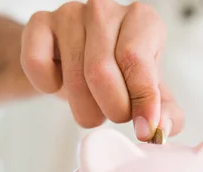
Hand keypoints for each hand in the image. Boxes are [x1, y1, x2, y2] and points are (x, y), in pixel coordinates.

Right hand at [21, 0, 183, 137]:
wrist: (80, 64)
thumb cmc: (122, 78)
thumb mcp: (151, 96)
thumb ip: (166, 114)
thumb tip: (160, 127)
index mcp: (142, 20)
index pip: (137, 61)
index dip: (141, 102)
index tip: (144, 129)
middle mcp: (106, 9)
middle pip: (101, 72)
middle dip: (112, 109)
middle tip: (115, 115)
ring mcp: (71, 13)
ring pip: (73, 77)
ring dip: (85, 109)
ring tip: (93, 107)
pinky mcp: (40, 23)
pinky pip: (37, 64)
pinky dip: (48, 87)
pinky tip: (60, 84)